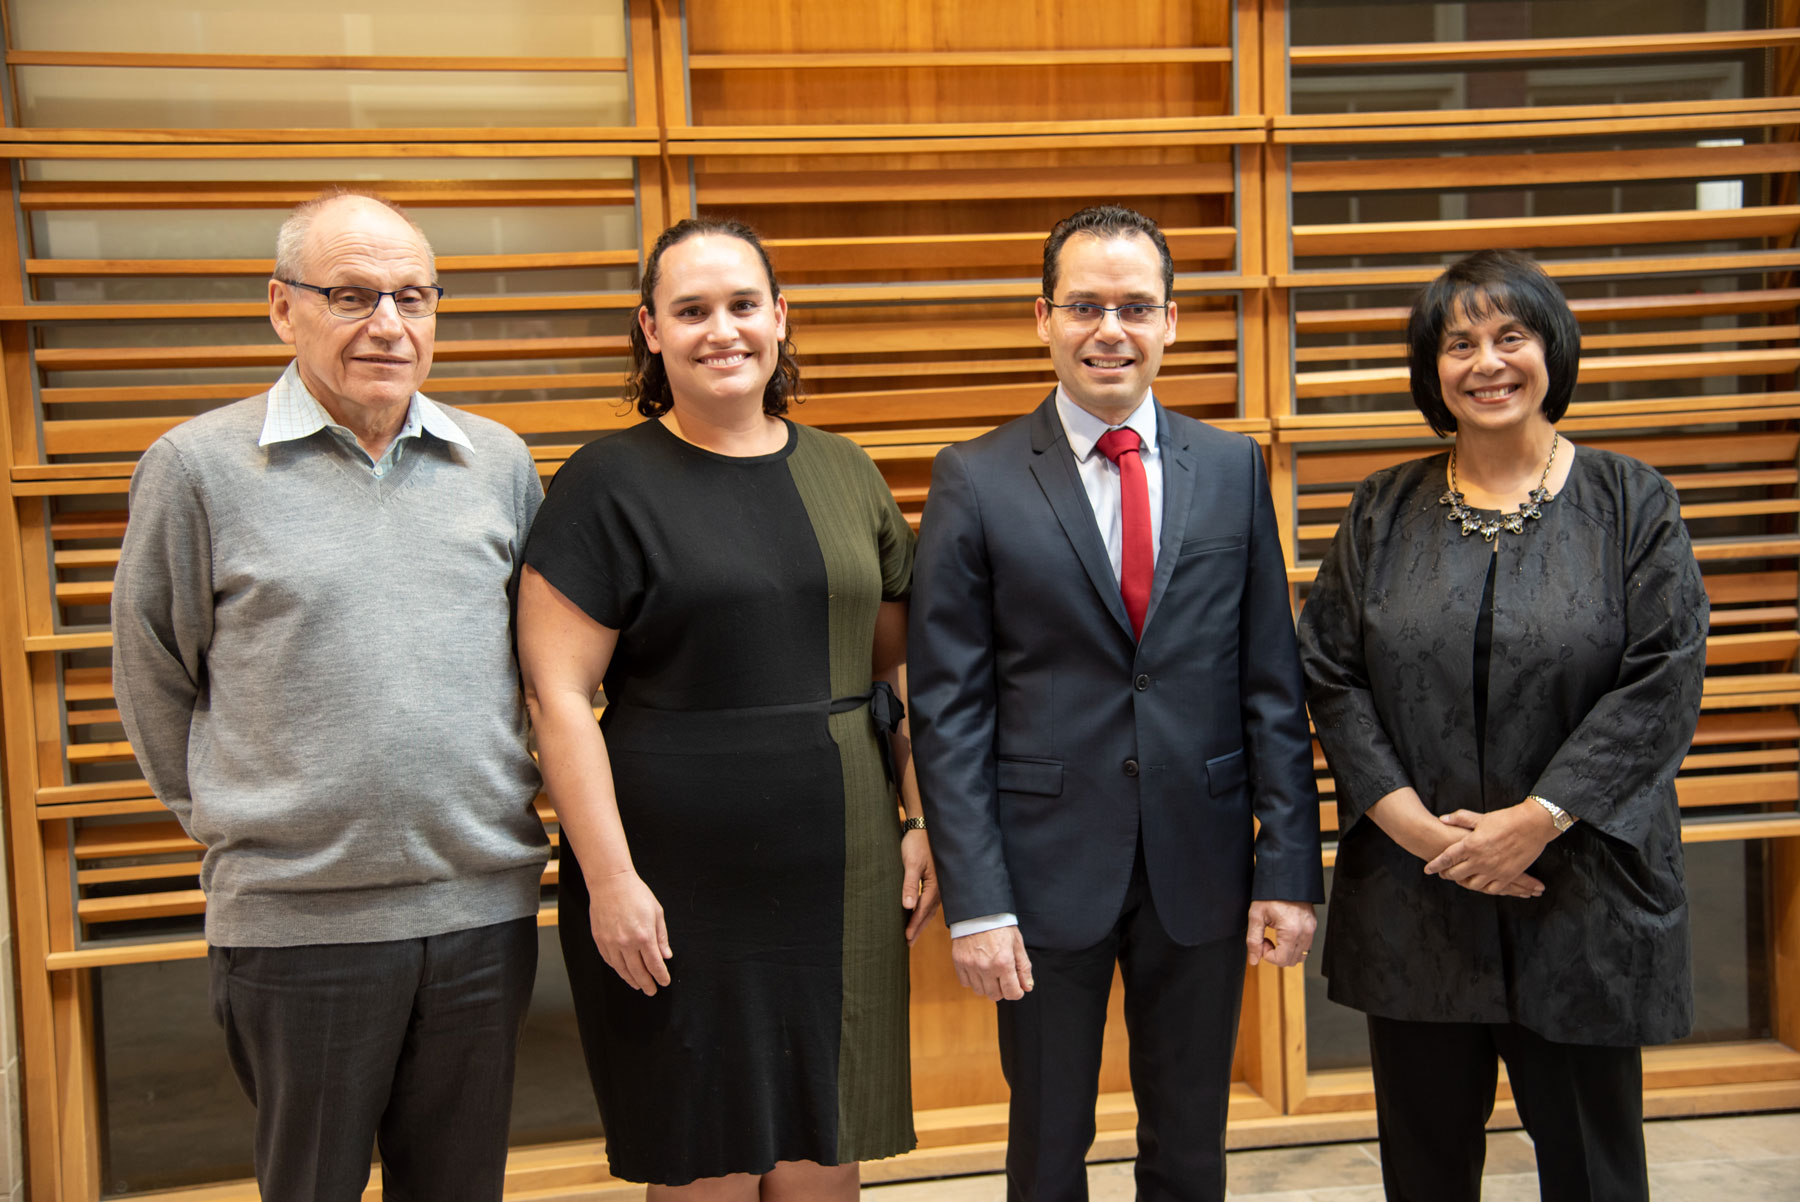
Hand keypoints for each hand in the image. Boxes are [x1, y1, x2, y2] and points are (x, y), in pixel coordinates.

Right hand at [586, 867, 672, 994]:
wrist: (610, 882)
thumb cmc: (636, 894)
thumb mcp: (656, 912)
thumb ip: (661, 937)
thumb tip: (666, 956)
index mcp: (644, 936)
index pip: (654, 964)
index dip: (660, 976)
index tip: (664, 982)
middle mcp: (626, 943)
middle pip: (638, 972)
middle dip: (647, 984)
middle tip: (652, 991)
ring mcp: (611, 943)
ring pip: (622, 970)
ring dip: (631, 980)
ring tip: (638, 985)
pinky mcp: (600, 940)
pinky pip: (610, 961)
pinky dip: (618, 969)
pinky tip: (623, 972)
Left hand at [900, 828, 940, 943]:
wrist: (925, 827)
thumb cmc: (917, 843)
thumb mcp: (911, 863)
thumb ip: (910, 885)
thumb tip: (907, 906)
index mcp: (934, 886)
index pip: (922, 911)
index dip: (914, 925)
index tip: (906, 938)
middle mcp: (939, 888)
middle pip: (927, 913)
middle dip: (918, 928)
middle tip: (908, 943)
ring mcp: (939, 885)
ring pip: (929, 909)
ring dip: (921, 921)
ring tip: (912, 934)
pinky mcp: (935, 880)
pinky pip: (930, 901)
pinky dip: (923, 911)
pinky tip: (918, 914)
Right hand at [952, 926, 1033, 1001]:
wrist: (978, 910)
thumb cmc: (1000, 925)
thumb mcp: (1017, 944)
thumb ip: (1024, 967)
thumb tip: (1027, 987)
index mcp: (1004, 962)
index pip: (1012, 993)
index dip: (1017, 992)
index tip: (1017, 987)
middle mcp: (986, 967)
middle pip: (995, 995)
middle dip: (1002, 989)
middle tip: (1003, 977)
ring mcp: (971, 965)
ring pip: (980, 991)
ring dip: (987, 985)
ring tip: (990, 971)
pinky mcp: (959, 962)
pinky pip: (966, 983)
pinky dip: (973, 979)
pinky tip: (978, 968)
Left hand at [1247, 898, 1315, 967]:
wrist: (1285, 877)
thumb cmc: (1270, 894)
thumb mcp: (1256, 915)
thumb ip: (1254, 940)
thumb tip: (1254, 960)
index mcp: (1291, 931)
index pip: (1281, 960)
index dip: (1267, 955)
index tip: (1262, 941)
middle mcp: (1305, 932)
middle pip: (1291, 961)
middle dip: (1276, 955)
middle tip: (1266, 939)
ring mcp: (1311, 930)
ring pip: (1300, 956)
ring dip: (1286, 952)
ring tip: (1276, 936)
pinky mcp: (1313, 926)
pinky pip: (1305, 947)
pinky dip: (1293, 946)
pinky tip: (1283, 934)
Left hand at [1423, 803, 1554, 896]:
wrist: (1533, 825)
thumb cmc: (1506, 819)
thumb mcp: (1480, 817)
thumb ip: (1459, 819)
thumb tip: (1442, 819)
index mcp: (1470, 844)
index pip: (1446, 858)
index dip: (1435, 865)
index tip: (1428, 870)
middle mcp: (1479, 860)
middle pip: (1456, 874)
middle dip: (1447, 875)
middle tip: (1444, 874)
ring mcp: (1494, 870)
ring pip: (1472, 884)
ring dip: (1464, 883)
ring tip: (1462, 880)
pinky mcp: (1508, 876)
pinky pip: (1491, 889)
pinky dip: (1483, 888)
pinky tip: (1481, 884)